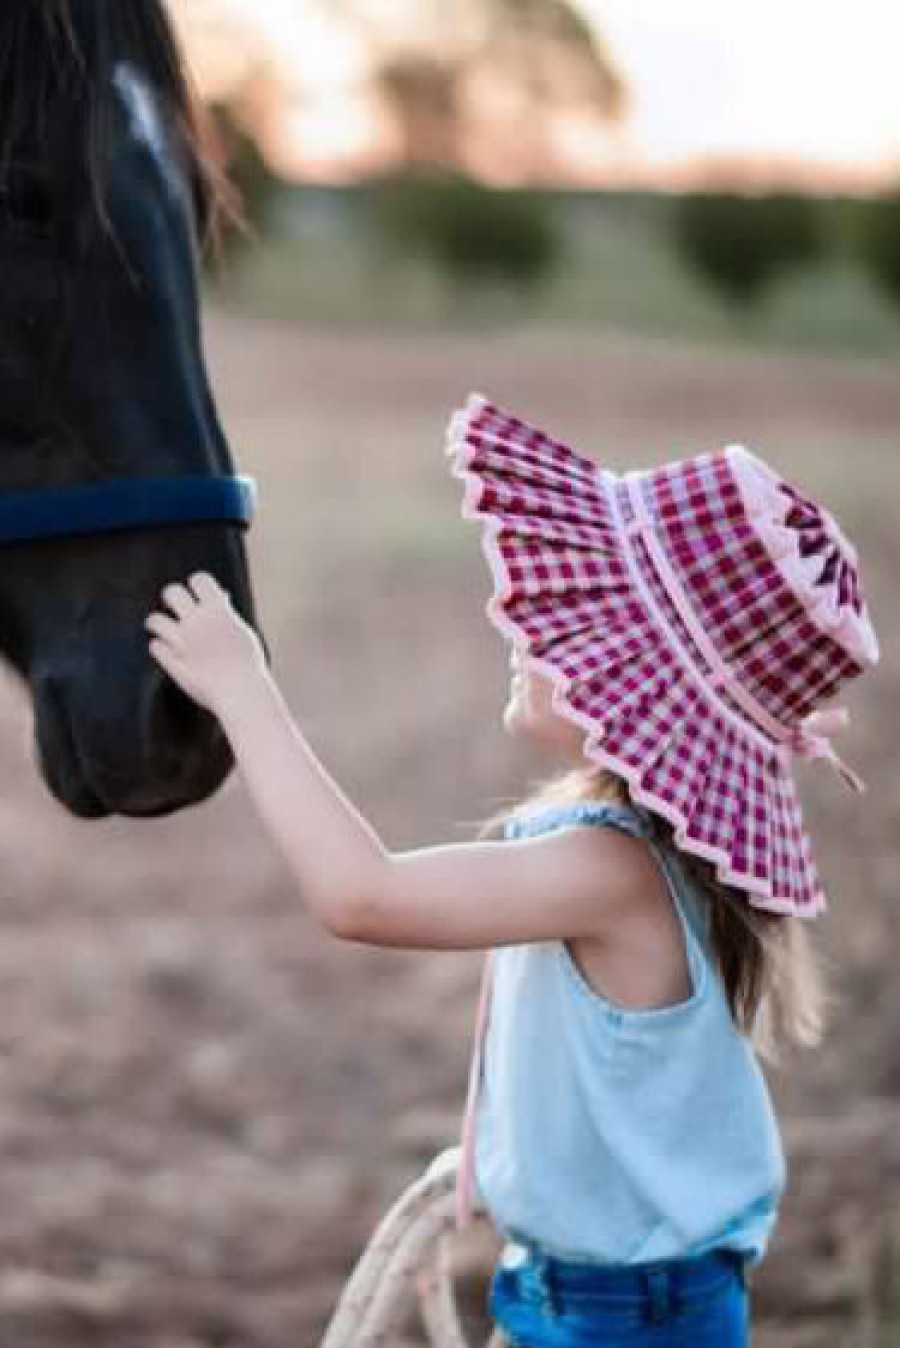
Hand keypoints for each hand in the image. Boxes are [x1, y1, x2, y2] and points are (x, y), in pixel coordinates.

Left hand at [145, 573, 267, 717]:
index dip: (197, 586)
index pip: (199, 579)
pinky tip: (168, 654)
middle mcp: (196, 620)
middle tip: (177, 610)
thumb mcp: (243, 633)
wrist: (241, 693)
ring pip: (154, 618)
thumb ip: (228, 615)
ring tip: (162, 630)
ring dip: (158, 624)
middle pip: (171, 591)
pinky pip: (154, 646)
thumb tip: (221, 598)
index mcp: (217, 610)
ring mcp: (180, 640)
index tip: (198, 596)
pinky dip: (160, 649)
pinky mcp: (170, 660)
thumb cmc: (247, 665)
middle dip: (172, 599)